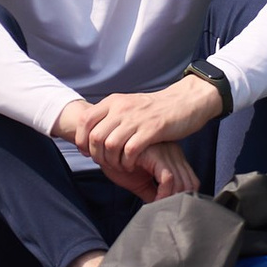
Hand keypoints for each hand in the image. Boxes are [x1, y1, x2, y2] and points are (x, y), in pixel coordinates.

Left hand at [56, 71, 221, 197]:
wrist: (185, 101)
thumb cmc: (155, 109)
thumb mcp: (128, 105)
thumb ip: (111, 115)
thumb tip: (92, 132)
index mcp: (114, 101)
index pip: (85, 120)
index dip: (81, 140)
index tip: (87, 152)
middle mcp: (122, 108)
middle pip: (95, 137)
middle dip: (97, 155)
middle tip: (105, 163)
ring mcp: (136, 119)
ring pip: (110, 145)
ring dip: (112, 161)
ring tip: (120, 166)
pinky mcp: (152, 130)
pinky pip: (130, 151)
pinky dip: (127, 162)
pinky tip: (133, 165)